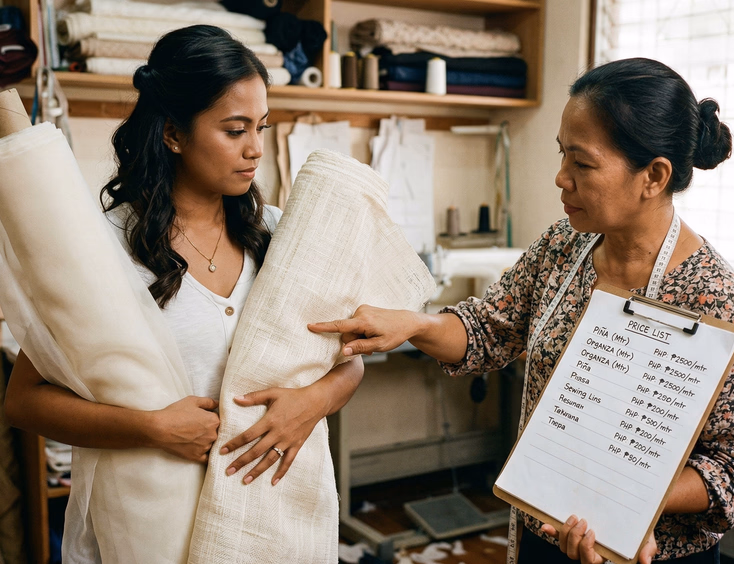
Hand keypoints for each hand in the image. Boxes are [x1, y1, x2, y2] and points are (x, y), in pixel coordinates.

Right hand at [149, 395, 218, 462]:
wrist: (159, 429)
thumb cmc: (175, 413)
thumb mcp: (193, 401)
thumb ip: (209, 402)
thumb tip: (218, 405)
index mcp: (214, 421)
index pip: (219, 419)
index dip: (211, 417)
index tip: (204, 418)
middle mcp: (213, 435)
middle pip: (217, 432)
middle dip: (210, 430)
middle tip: (198, 427)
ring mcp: (205, 447)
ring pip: (212, 444)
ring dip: (207, 441)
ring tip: (195, 437)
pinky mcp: (197, 457)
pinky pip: (207, 458)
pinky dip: (206, 454)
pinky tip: (201, 450)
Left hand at [219, 386, 327, 485]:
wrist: (315, 402)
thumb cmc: (293, 396)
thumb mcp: (273, 393)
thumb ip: (253, 397)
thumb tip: (235, 399)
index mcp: (270, 421)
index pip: (248, 435)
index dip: (234, 444)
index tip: (222, 451)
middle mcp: (278, 433)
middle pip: (256, 451)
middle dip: (241, 462)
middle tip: (228, 471)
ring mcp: (287, 441)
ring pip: (270, 460)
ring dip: (257, 471)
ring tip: (245, 480)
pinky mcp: (296, 445)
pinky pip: (288, 461)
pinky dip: (281, 472)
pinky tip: (273, 482)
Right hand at [308, 304, 417, 355]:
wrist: (407, 322)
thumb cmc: (395, 334)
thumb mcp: (379, 346)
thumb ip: (360, 348)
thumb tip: (343, 350)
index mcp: (364, 321)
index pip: (340, 326)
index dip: (324, 327)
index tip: (310, 326)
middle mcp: (361, 312)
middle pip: (346, 333)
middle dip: (354, 342)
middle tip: (371, 347)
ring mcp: (362, 309)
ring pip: (351, 330)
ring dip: (359, 337)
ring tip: (373, 339)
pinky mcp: (363, 309)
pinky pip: (355, 324)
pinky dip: (361, 331)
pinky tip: (372, 333)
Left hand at [540, 517, 656, 563]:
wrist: (632, 515)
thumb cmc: (640, 530)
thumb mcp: (647, 539)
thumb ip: (647, 550)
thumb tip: (645, 562)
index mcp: (604, 556)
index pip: (590, 561)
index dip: (586, 549)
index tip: (592, 533)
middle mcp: (589, 552)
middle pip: (573, 554)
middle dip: (574, 537)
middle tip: (583, 520)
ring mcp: (579, 542)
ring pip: (564, 547)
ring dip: (565, 532)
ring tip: (575, 517)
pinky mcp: (572, 531)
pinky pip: (558, 536)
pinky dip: (551, 532)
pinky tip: (546, 526)